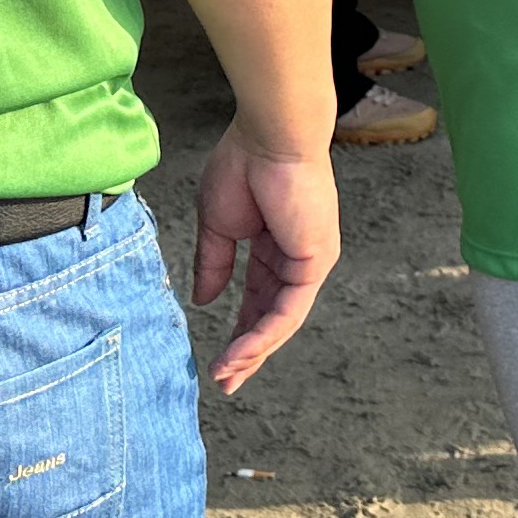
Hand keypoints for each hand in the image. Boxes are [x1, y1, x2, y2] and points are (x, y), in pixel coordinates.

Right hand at [193, 115, 340, 395]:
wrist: (268, 134)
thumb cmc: (243, 164)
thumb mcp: (217, 224)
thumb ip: (213, 264)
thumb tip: (203, 301)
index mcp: (275, 246)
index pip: (259, 298)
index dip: (240, 329)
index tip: (218, 359)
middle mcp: (297, 258)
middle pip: (272, 317)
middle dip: (249, 352)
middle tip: (225, 383)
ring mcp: (310, 261)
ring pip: (281, 321)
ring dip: (253, 352)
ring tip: (226, 377)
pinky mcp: (315, 262)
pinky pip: (288, 311)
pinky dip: (263, 335)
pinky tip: (240, 355)